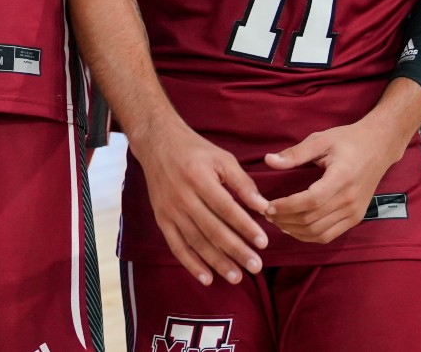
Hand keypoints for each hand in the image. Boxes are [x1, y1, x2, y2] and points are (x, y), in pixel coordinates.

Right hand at [131, 121, 269, 285]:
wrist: (157, 144)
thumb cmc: (195, 150)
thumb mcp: (222, 158)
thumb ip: (243, 183)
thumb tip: (263, 207)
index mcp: (199, 178)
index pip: (226, 208)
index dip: (245, 226)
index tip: (263, 242)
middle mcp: (183, 197)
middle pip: (212, 229)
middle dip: (236, 250)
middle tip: (256, 266)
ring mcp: (170, 210)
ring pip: (196, 241)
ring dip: (216, 262)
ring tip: (236, 277)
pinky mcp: (162, 219)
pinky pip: (176, 246)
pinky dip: (191, 264)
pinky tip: (206, 278)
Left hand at [263, 115, 408, 244]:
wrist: (379, 147)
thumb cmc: (349, 140)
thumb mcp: (321, 139)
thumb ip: (295, 153)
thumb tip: (268, 160)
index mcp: (342, 177)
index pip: (310, 200)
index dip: (286, 207)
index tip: (267, 205)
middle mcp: (350, 199)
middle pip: (312, 219)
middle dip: (285, 219)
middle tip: (266, 213)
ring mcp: (355, 212)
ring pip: (319, 232)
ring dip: (294, 230)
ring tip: (276, 221)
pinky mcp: (356, 218)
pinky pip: (329, 235)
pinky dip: (308, 236)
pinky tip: (294, 228)